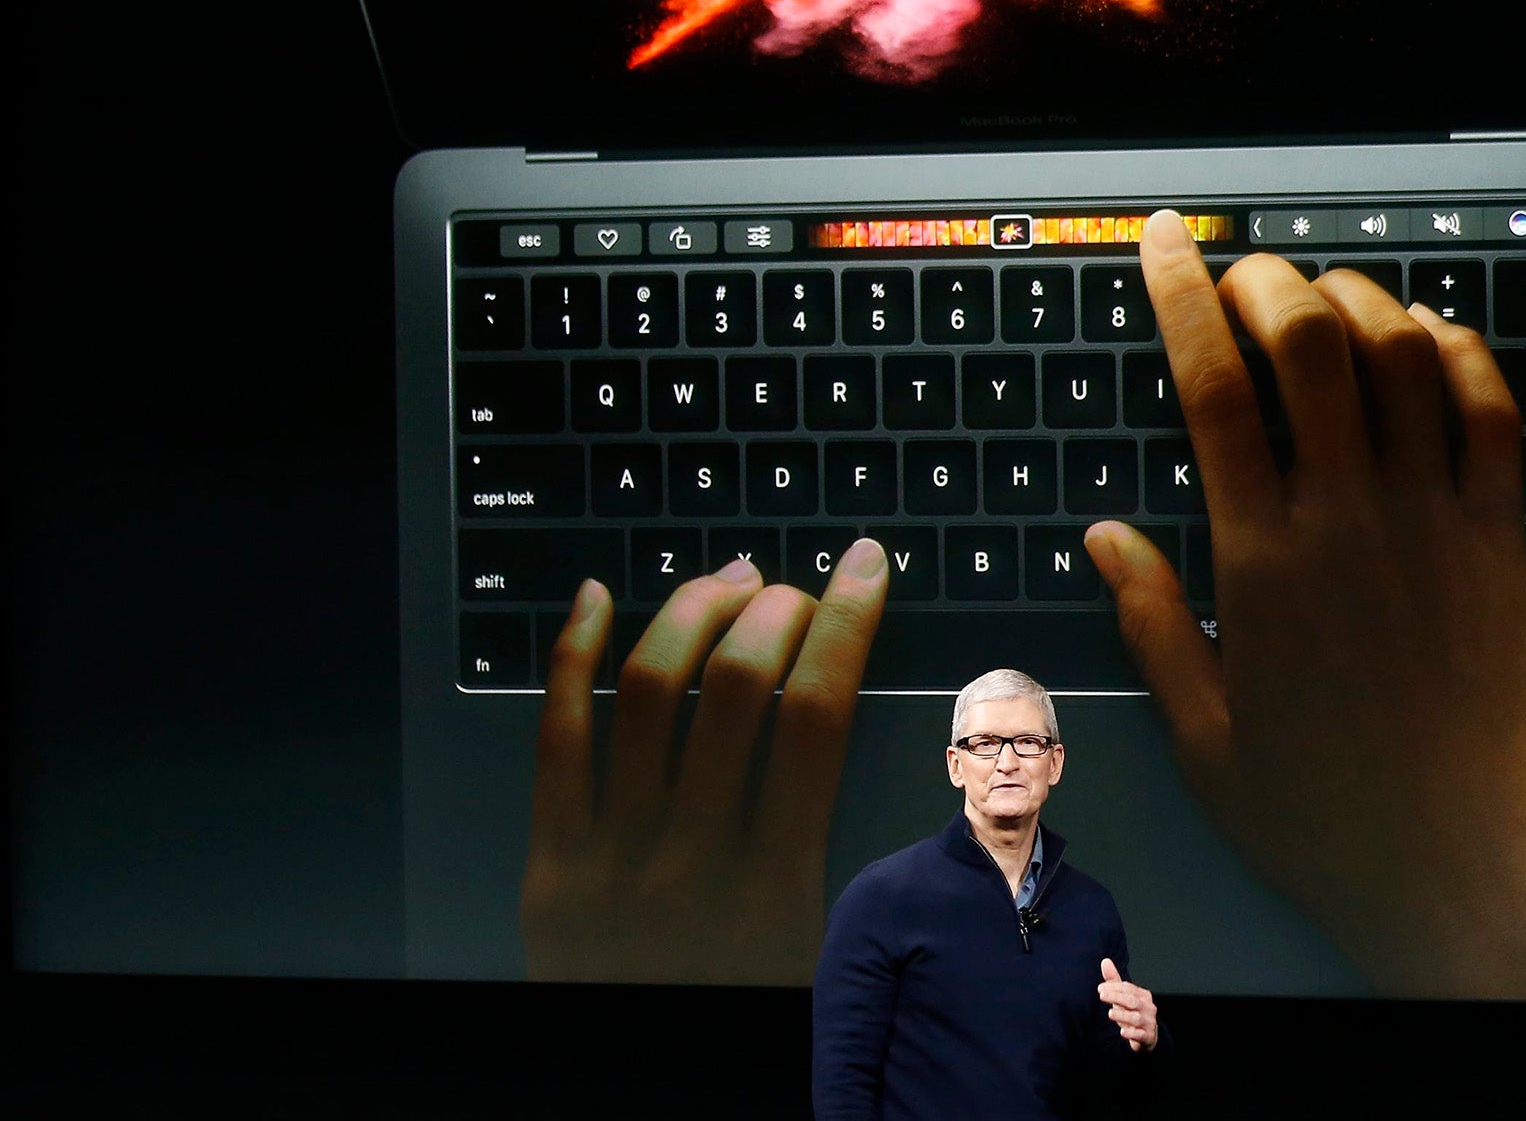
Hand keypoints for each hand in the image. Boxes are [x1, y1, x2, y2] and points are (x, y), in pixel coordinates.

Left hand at [521, 542, 887, 983]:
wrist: (631, 1096)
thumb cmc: (735, 1005)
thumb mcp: (813, 945)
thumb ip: (839, 843)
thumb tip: (865, 718)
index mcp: (775, 886)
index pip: (817, 717)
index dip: (846, 624)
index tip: (863, 570)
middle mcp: (690, 861)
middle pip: (737, 687)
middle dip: (775, 610)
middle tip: (790, 591)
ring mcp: (608, 856)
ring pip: (648, 692)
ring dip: (692, 613)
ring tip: (723, 584)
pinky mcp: (546, 862)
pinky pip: (553, 736)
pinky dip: (573, 653)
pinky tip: (598, 598)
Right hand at [1086, 210, 1525, 999]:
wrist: (1451, 871)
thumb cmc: (1314, 811)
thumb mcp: (1200, 732)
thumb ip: (1151, 620)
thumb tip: (1105, 531)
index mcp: (1261, 562)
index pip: (1213, 388)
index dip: (1182, 296)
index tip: (1167, 244)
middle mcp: (1349, 522)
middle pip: (1309, 343)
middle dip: (1267, 280)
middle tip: (1240, 273)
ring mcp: (1435, 524)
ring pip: (1402, 358)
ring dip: (1357, 300)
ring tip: (1321, 296)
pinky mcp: (1500, 543)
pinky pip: (1492, 414)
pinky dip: (1458, 353)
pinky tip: (1424, 338)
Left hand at [1096, 957, 1158, 1050]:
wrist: (1147, 1036)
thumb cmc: (1133, 1012)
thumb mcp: (1124, 997)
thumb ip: (1114, 981)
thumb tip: (1105, 961)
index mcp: (1143, 995)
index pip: (1129, 989)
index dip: (1114, 988)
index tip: (1100, 989)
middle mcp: (1148, 1007)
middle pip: (1132, 1001)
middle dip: (1117, 997)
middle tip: (1102, 996)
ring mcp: (1149, 1022)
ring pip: (1136, 1018)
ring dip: (1123, 1015)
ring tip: (1110, 1013)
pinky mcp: (1148, 1036)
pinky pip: (1141, 1034)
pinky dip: (1132, 1033)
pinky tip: (1122, 1032)